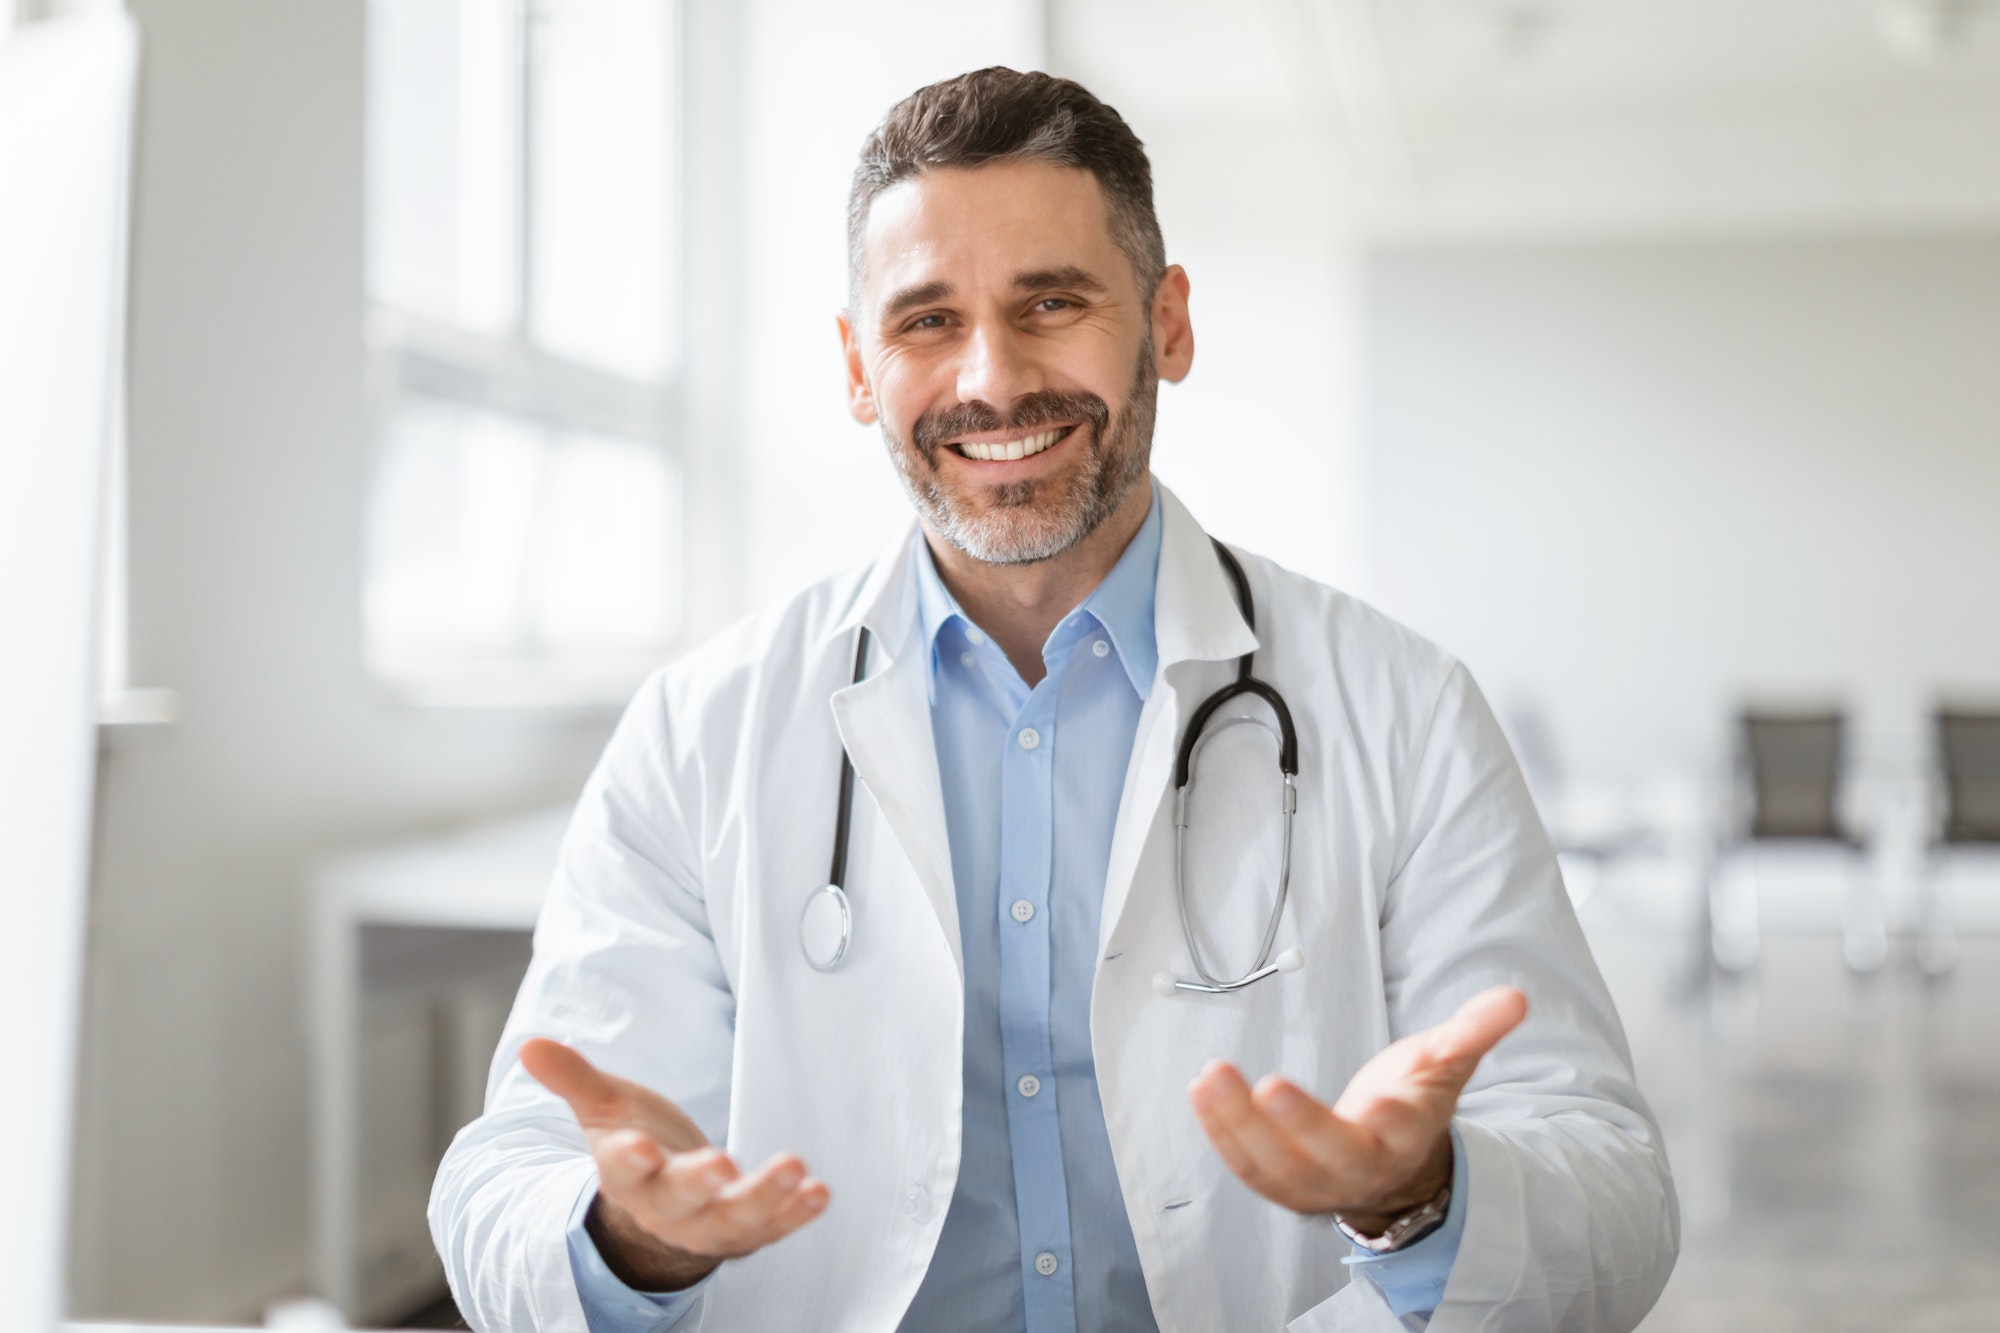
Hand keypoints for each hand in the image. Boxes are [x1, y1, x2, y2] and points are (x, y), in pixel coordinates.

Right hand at [520, 1038, 829, 1289]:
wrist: (661, 1210)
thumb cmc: (637, 1147)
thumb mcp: (604, 1110)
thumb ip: (574, 1079)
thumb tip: (530, 1044)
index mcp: (628, 1174)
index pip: (624, 1170)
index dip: (629, 1160)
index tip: (636, 1147)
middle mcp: (668, 1206)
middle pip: (680, 1200)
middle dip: (699, 1184)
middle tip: (721, 1164)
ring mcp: (710, 1222)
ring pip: (733, 1219)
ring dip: (765, 1198)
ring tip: (794, 1169)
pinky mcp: (749, 1230)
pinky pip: (774, 1228)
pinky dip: (797, 1213)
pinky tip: (819, 1192)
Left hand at [1187, 986, 1526, 1234]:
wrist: (1394, 1164)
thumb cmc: (1413, 1103)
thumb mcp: (1446, 1062)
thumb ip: (1474, 1031)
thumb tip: (1515, 998)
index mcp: (1403, 1137)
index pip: (1395, 1133)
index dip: (1387, 1119)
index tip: (1379, 1098)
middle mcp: (1357, 1167)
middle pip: (1325, 1158)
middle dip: (1294, 1127)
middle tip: (1265, 1086)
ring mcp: (1314, 1181)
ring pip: (1273, 1167)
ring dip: (1236, 1125)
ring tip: (1210, 1078)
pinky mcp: (1278, 1181)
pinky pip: (1246, 1164)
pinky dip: (1220, 1131)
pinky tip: (1201, 1090)